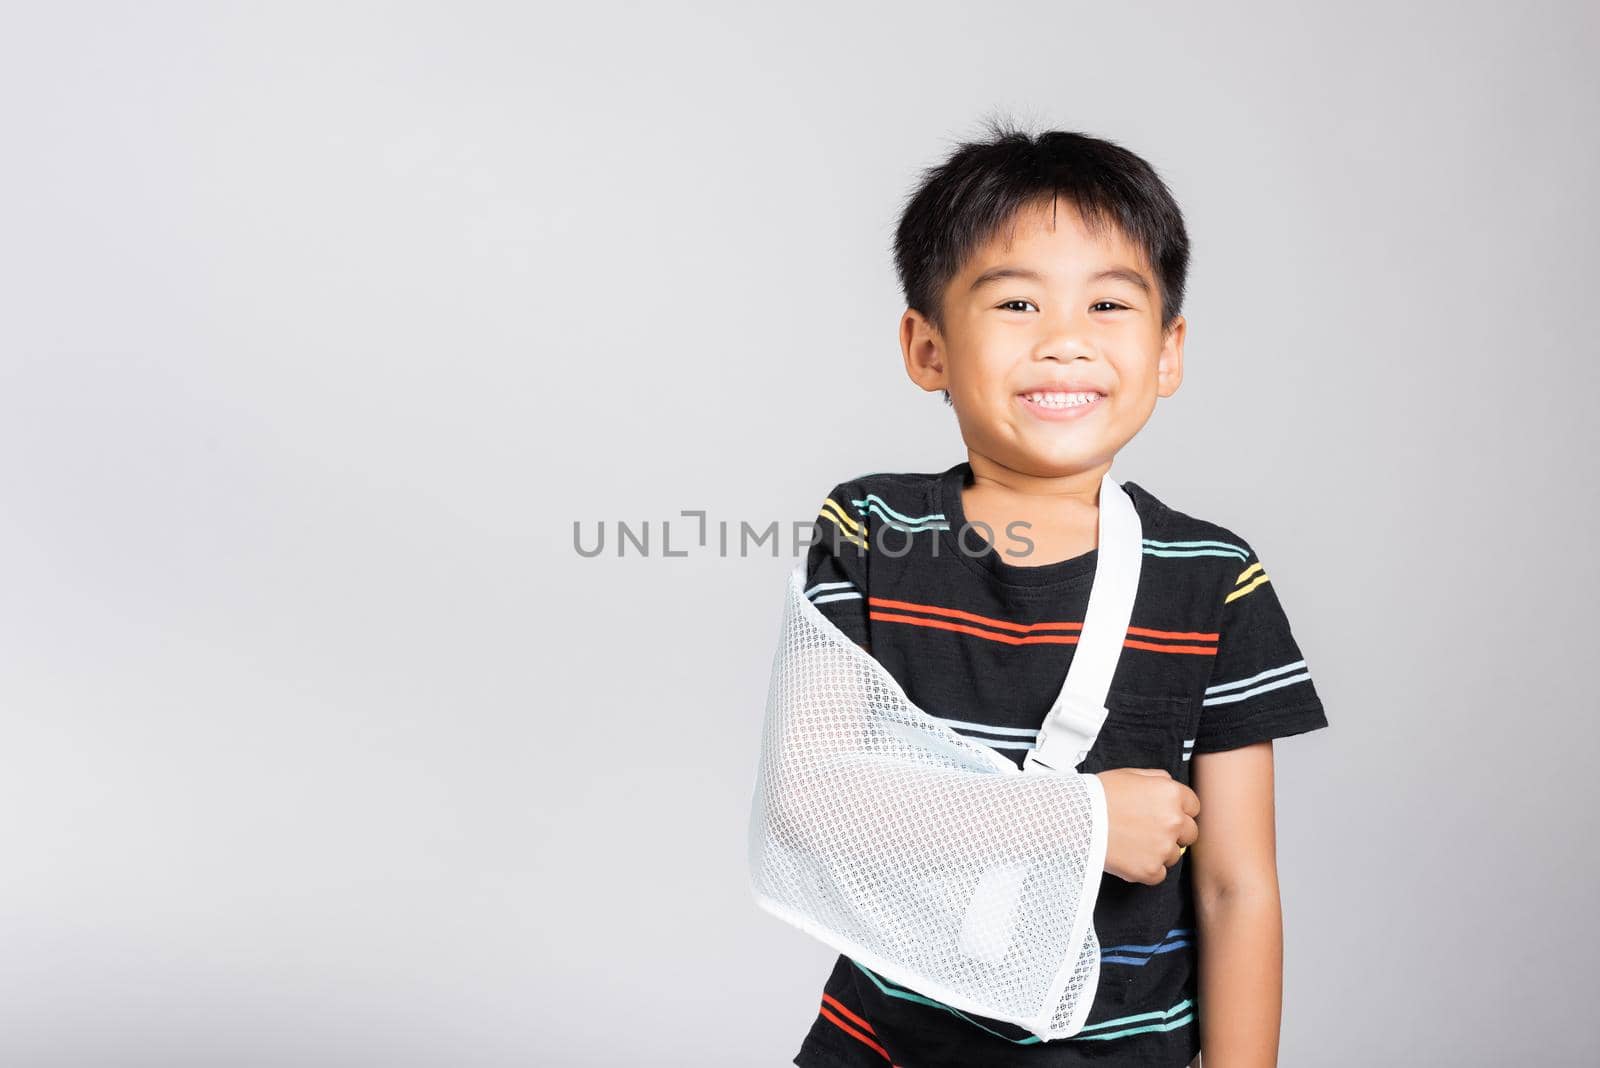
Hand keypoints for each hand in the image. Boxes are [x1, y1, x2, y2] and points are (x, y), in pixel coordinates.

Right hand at [1094, 768, 1199, 884]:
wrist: (1075, 819)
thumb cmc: (1098, 795)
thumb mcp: (1130, 774)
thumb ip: (1156, 779)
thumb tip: (1169, 786)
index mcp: (1171, 794)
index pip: (1194, 807)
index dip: (1179, 810)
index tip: (1166, 814)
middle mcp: (1173, 821)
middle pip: (1190, 833)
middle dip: (1174, 832)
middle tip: (1150, 830)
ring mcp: (1163, 847)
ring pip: (1174, 855)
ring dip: (1159, 851)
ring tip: (1133, 843)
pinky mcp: (1150, 870)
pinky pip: (1159, 874)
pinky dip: (1146, 868)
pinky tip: (1130, 856)